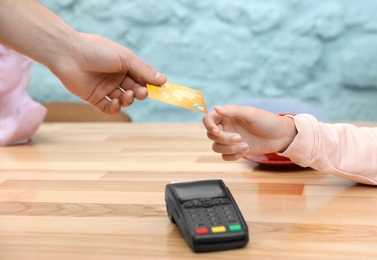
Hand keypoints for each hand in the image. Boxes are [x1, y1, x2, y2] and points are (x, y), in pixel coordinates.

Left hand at [49, 33, 165, 114]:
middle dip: (140, 93)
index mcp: (124, 65)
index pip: (141, 77)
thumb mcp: (125, 58)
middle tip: (141, 92)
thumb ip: (143, 70)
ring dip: (129, 100)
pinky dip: (116, 109)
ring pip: (124, 100)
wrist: (68, 54)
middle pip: (135, 89)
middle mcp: (115, 77)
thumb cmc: (97, 51)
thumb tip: (163, 80)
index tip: (159, 89)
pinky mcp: (95, 98)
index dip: (150, 84)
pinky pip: (109, 108)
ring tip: (127, 95)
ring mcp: (105, 88)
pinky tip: (117, 103)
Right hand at [202, 105, 296, 160]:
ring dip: (230, 148)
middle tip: (239, 138)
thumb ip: (232, 111)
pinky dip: (233, 156)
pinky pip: (225, 157)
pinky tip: (245, 150)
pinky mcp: (236, 150)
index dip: (209, 125)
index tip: (217, 130)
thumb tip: (216, 107)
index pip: (208, 119)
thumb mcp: (250, 114)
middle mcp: (226, 127)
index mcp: (227, 116)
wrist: (280, 136)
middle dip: (224, 139)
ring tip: (245, 146)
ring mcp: (230, 139)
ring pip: (217, 147)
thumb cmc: (267, 121)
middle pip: (211, 135)